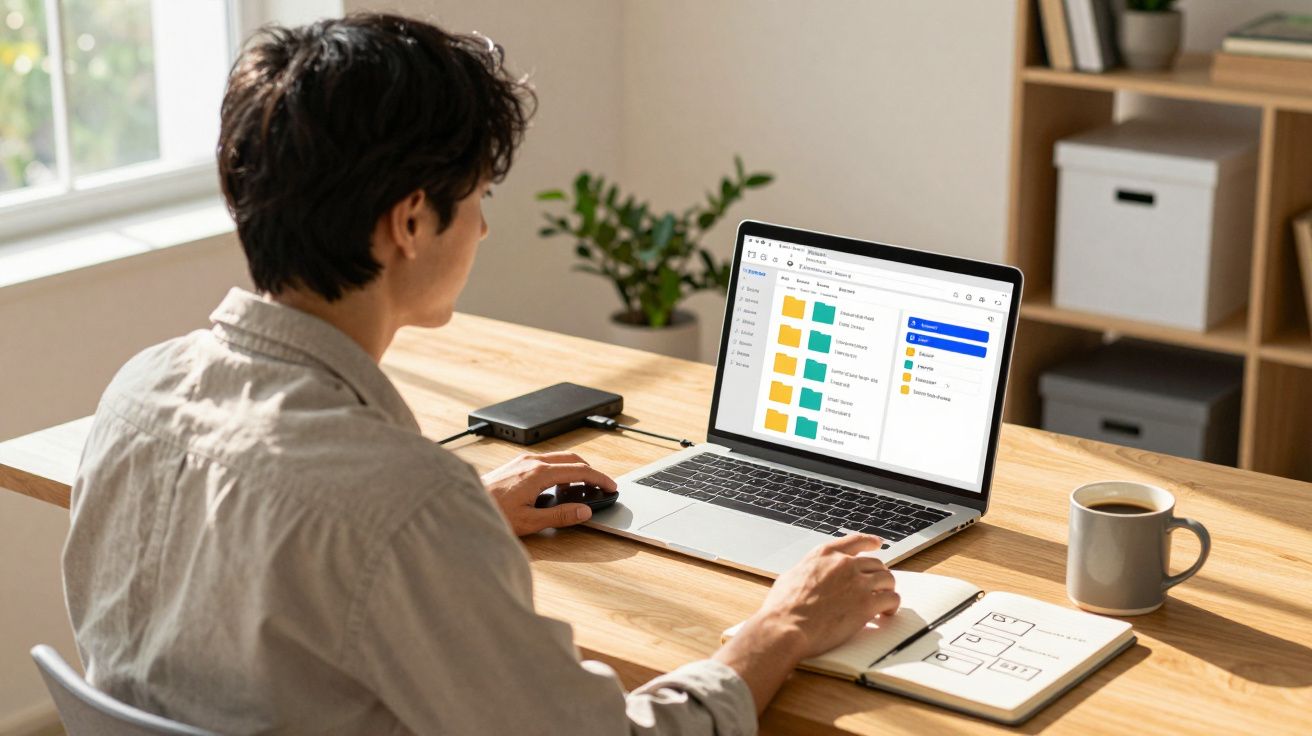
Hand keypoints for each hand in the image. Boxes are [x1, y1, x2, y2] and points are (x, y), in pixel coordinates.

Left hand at [481, 452, 616, 535]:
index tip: (611, 486)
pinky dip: (560, 470)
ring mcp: (523, 460)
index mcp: (538, 473)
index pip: (579, 471)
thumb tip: (584, 511)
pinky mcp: (517, 464)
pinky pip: (546, 461)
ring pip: (559, 459)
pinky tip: (558, 487)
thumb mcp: (531, 521)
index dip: (599, 478)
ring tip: (581, 490)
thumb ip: (561, 515)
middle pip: (572, 459)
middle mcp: (532, 461)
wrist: (464, 506)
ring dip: (574, 470)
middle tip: (600, 487)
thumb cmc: (494, 513)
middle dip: (590, 472)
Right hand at [755, 534, 899, 659]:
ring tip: (884, 602)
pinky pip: (891, 599)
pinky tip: (886, 613)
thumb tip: (810, 575)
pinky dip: (892, 606)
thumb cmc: (783, 606)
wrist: (786, 626)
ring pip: (888, 579)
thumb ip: (809, 570)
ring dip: (887, 590)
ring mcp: (858, 583)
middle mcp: (845, 563)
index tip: (877, 544)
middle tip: (878, 587)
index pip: (855, 541)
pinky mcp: (867, 604)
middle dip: (879, 575)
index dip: (870, 541)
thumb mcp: (792, 575)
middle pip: (876, 563)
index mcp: (826, 554)